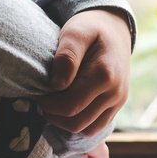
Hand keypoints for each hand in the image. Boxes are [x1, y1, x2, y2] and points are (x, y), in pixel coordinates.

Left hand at [38, 9, 131, 136]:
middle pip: (76, 123)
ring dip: (65, 122)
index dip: (48, 104)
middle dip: (54, 115)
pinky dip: (79, 123)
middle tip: (43, 99)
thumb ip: (67, 55)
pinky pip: (95, 127)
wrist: (114, 28)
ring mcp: (118, 102)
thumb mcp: (76, 31)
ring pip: (86, 130)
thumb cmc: (90, 27)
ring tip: (55, 102)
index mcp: (105, 75)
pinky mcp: (116, 106)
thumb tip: (57, 84)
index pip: (69, 106)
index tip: (38, 91)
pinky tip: (68, 106)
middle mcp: (116, 93)